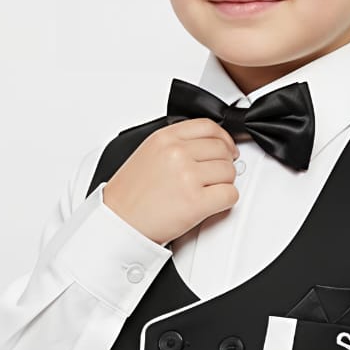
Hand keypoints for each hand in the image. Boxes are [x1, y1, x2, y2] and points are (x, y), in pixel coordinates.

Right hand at [102, 117, 240, 245]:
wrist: (119, 222)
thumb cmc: (130, 195)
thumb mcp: (148, 153)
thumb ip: (176, 144)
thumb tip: (207, 145)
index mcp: (165, 138)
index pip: (209, 127)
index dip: (223, 139)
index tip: (226, 149)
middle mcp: (177, 154)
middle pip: (223, 150)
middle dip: (225, 163)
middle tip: (217, 175)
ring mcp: (188, 176)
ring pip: (229, 172)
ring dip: (224, 183)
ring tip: (208, 191)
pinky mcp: (196, 202)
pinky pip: (230, 195)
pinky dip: (226, 200)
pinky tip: (212, 203)